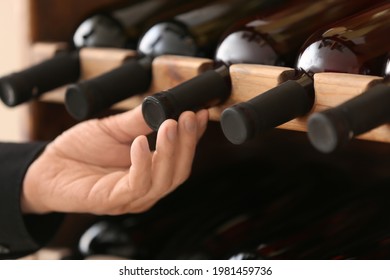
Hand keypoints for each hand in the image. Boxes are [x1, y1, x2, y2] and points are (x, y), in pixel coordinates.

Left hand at [21, 105, 208, 214]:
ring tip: (169, 125)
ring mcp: (132, 197)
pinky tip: (140, 142)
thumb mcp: (115, 129)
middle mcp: (146, 187)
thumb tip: (164, 104)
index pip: (181, 156)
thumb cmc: (80, 150)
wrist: (46, 167)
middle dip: (186, 143)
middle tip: (186, 116)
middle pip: (179, 172)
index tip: (199, 113)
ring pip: (164, 181)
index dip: (193, 136)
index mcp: (151, 171)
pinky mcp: (113, 201)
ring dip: (170, 151)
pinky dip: (143, 163)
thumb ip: (139, 121)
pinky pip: (137, 185)